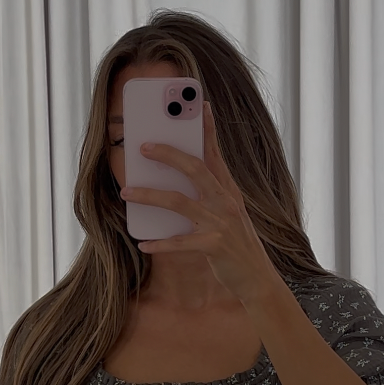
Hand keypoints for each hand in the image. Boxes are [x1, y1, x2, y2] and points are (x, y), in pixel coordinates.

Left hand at [119, 101, 283, 306]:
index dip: (208, 130)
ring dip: (149, 196)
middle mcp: (226, 202)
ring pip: (178, 202)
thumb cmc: (237, 247)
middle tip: (143, 147)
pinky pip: (180, 242)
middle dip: (167, 155)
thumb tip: (179, 183)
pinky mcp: (214, 246)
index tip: (200, 106)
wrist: (257, 279)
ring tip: (126, 193)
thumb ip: (210, 197)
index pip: (216, 155)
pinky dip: (160, 243)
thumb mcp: (229, 216)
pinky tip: (143, 244)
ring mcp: (221, 223)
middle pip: (194, 169)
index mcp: (229, 191)